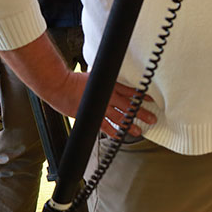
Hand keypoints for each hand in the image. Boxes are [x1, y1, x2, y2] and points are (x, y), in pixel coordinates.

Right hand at [41, 70, 158, 139]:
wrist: (60, 86)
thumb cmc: (75, 80)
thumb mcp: (96, 76)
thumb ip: (106, 80)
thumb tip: (114, 80)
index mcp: (109, 85)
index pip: (130, 91)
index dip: (141, 96)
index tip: (150, 100)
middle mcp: (107, 97)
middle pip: (128, 106)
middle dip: (141, 113)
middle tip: (151, 119)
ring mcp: (100, 107)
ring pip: (119, 117)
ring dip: (130, 124)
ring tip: (139, 130)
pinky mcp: (92, 116)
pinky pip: (105, 126)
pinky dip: (113, 132)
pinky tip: (119, 136)